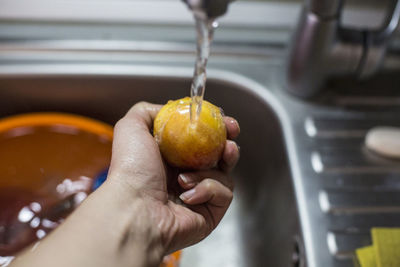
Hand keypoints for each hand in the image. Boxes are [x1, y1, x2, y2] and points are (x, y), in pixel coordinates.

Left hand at [107, 101, 239, 253]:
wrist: (135, 208)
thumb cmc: (132, 170)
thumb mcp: (132, 127)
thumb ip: (149, 112)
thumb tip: (170, 110)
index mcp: (171, 158)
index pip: (201, 140)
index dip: (215, 129)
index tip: (224, 121)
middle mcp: (186, 176)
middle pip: (219, 156)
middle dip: (228, 145)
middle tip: (230, 139)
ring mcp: (199, 195)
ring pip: (225, 174)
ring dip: (213, 168)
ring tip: (196, 170)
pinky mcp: (209, 213)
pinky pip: (223, 193)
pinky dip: (207, 189)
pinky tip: (188, 195)